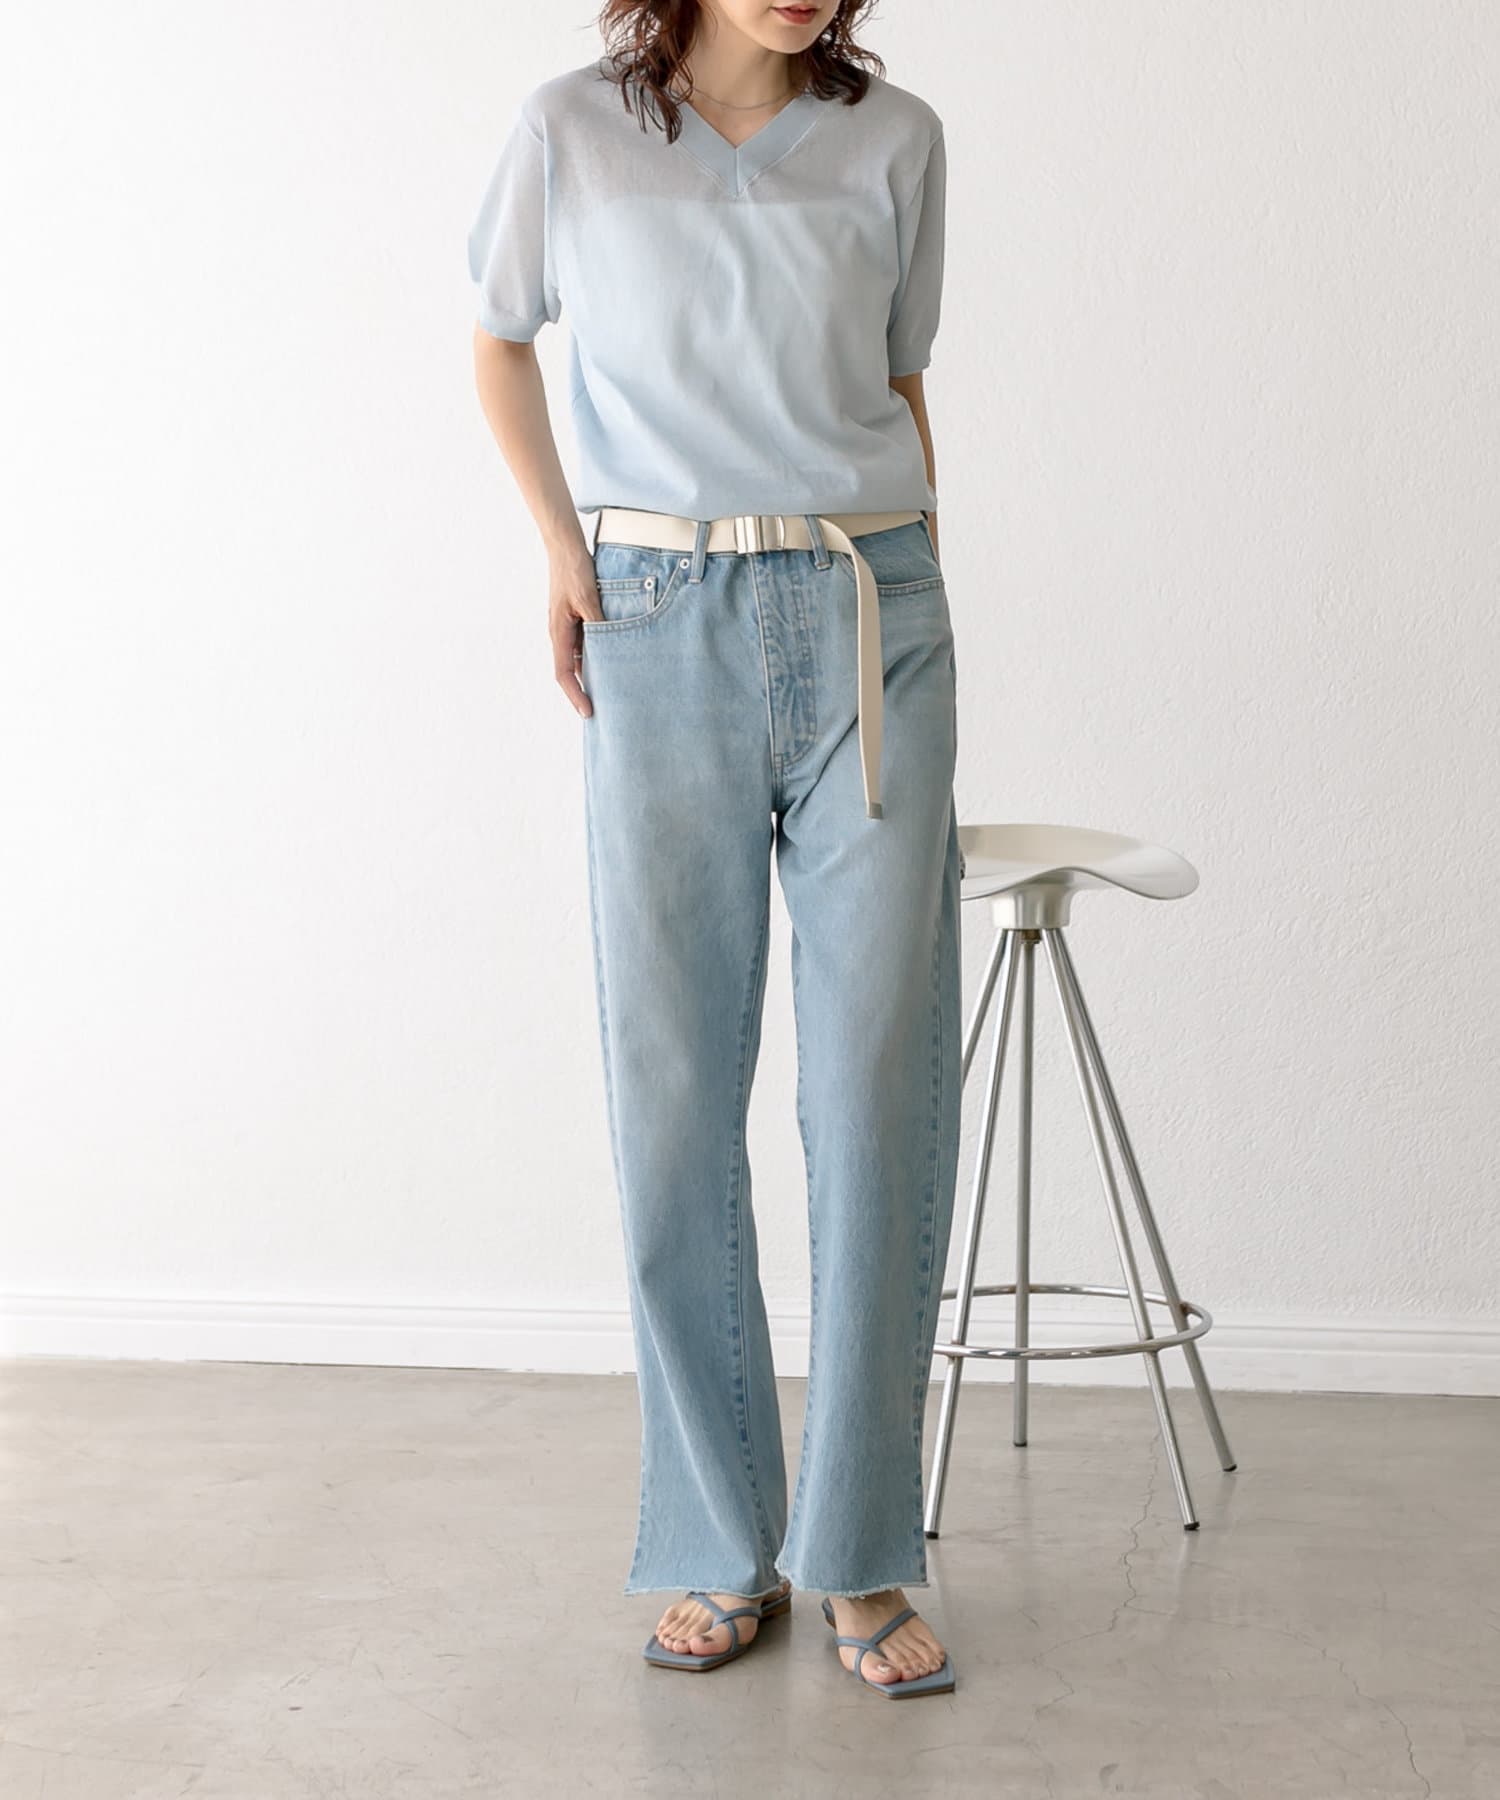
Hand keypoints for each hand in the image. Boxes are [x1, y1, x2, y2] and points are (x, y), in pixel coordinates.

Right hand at [552, 541, 604, 717]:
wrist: (565, 546)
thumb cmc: (574, 569)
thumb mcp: (588, 599)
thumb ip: (598, 625)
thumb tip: (609, 648)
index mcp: (558, 632)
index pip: (564, 673)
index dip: (576, 695)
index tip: (588, 712)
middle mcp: (560, 633)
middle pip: (572, 671)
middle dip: (585, 690)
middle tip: (605, 708)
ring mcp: (567, 626)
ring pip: (580, 657)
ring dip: (593, 672)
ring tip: (613, 688)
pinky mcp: (575, 617)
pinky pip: (586, 642)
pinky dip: (598, 654)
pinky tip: (614, 658)